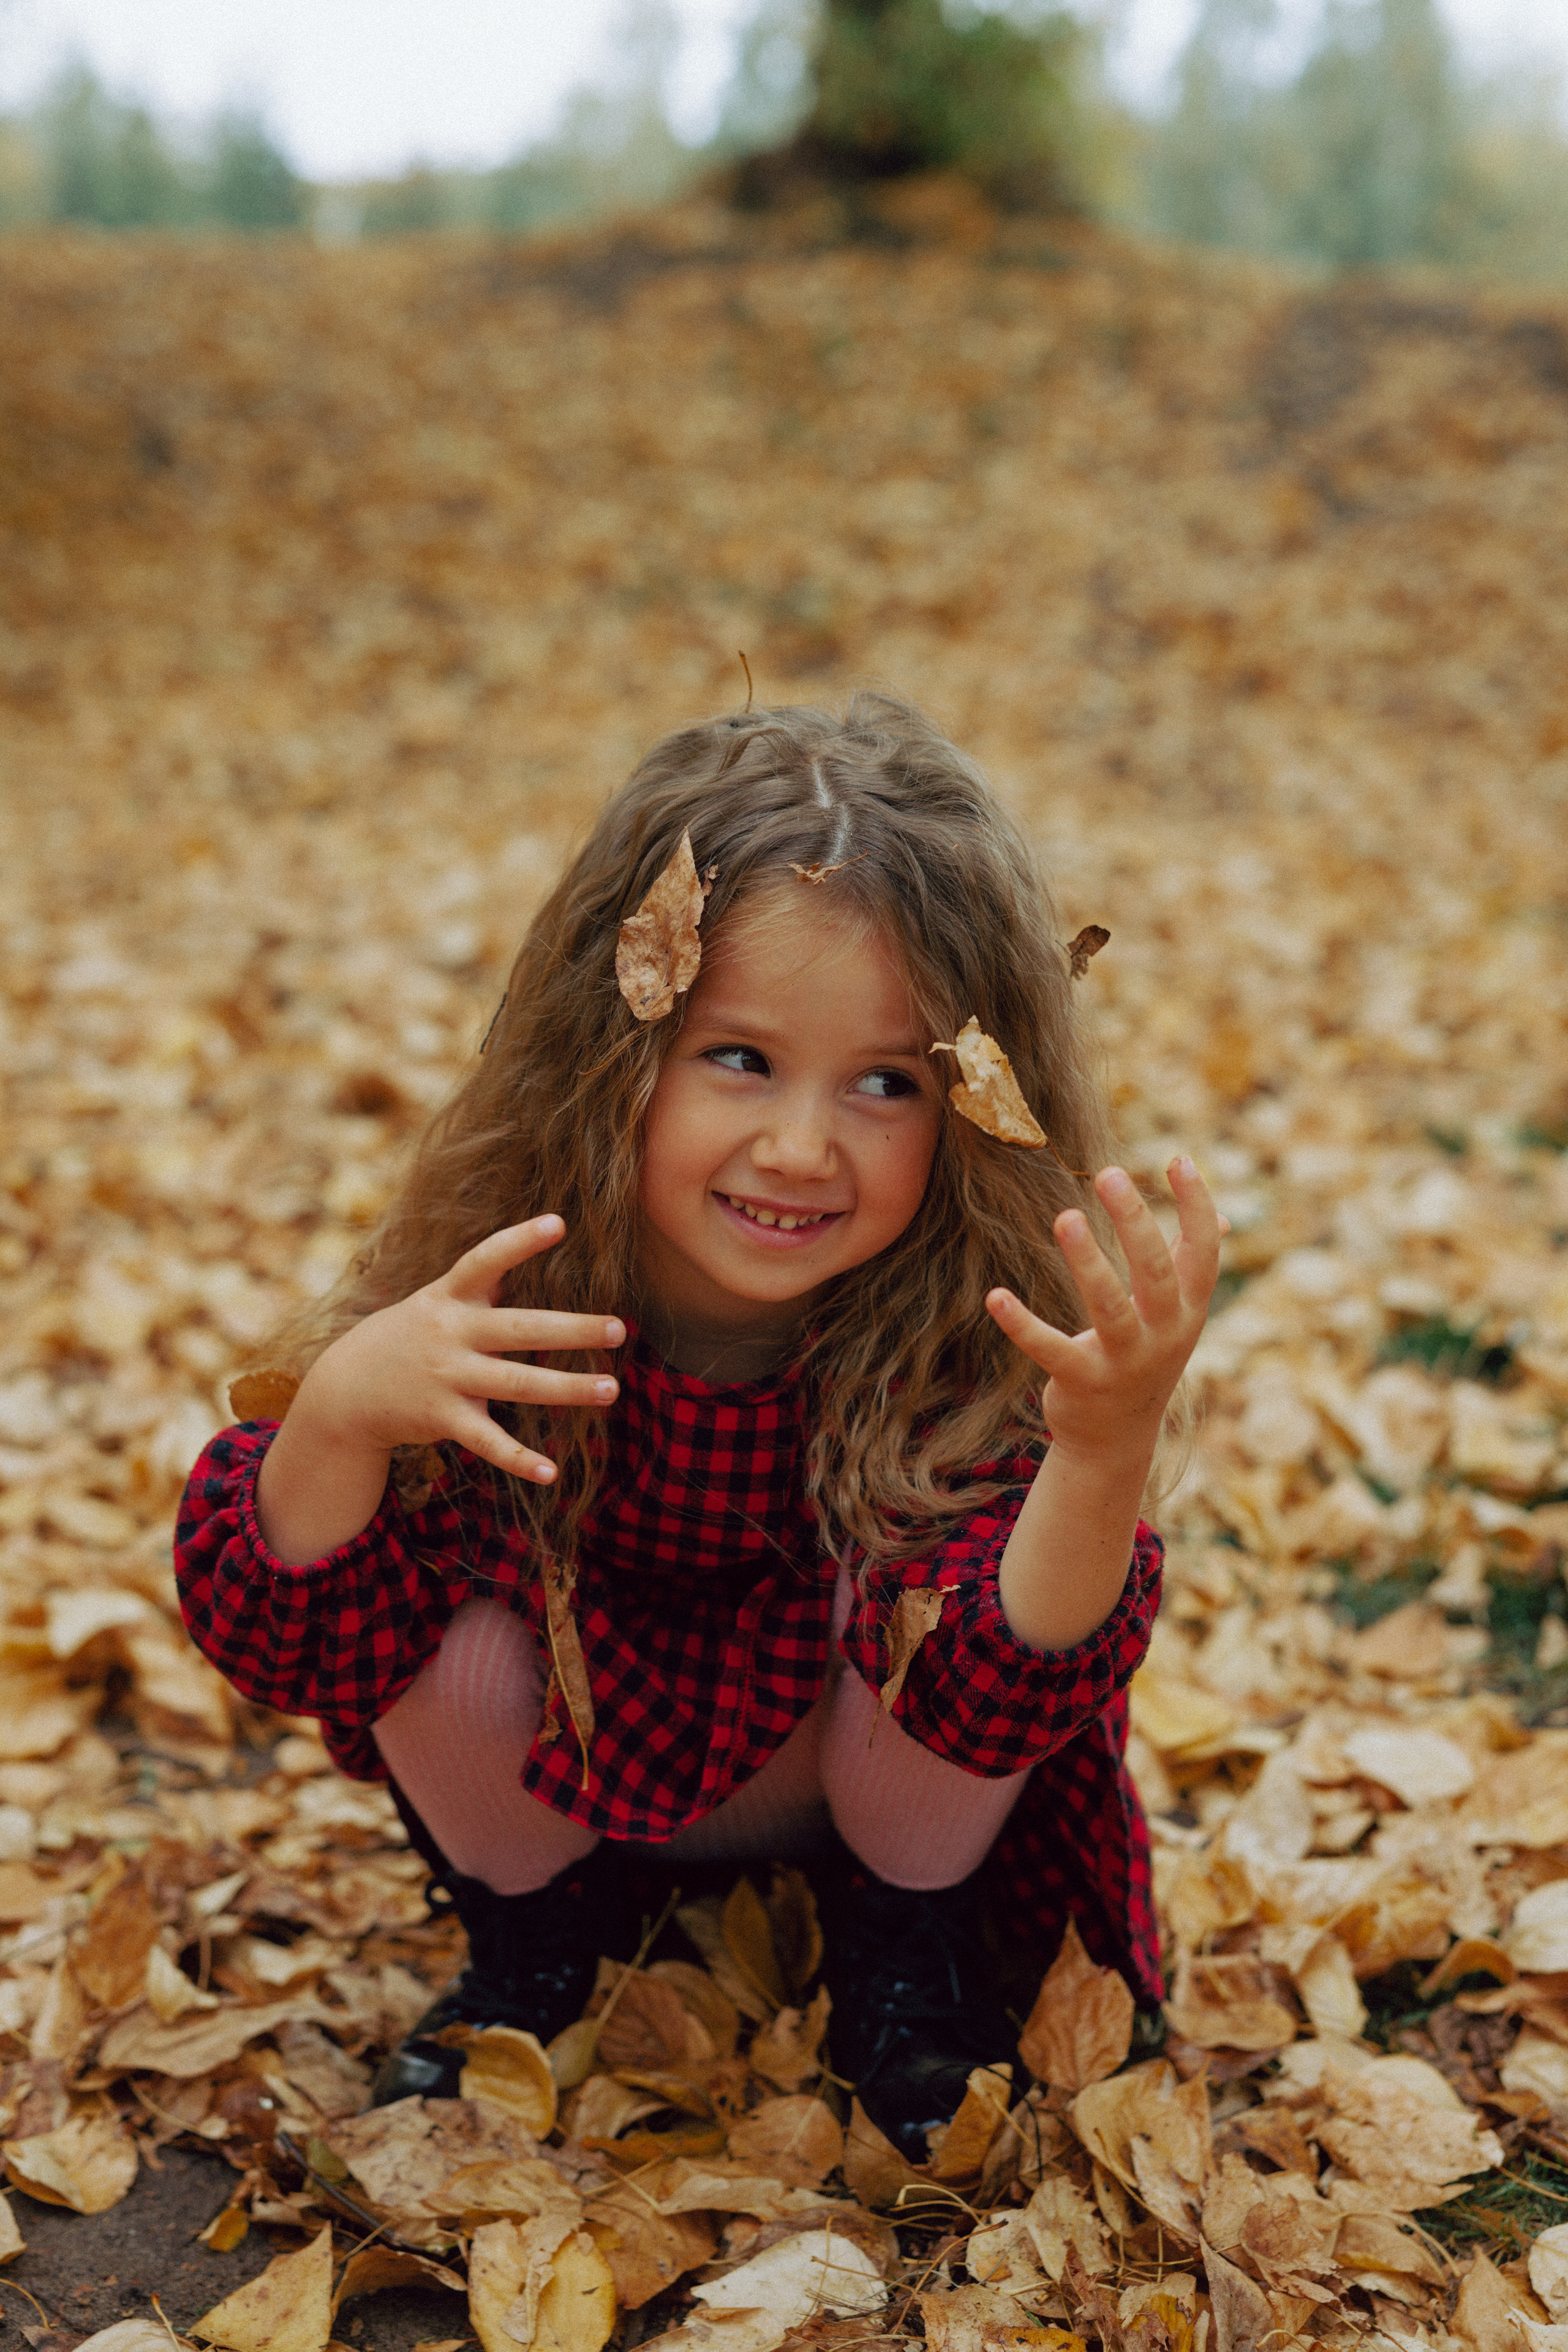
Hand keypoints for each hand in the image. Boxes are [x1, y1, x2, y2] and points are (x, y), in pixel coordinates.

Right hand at [256, 1216, 623, 1561]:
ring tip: (611, 1389)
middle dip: (572, 1329)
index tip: (559, 1223)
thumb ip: (480, 1282)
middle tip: (619, 1329)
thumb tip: (525, 1242)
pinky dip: (519, 1459)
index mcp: (450, 1297)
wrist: (346, 1389)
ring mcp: (447, 1377)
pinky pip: (487, 1441)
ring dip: (567, 1389)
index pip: (485, 1260)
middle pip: (520, 1329)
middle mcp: (451, 1333)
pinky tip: (552, 1471)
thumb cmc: (409, 1335)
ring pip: (516, 1384)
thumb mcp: (436, 1300)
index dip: (519, 1241)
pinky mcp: (442, 1418)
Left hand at [986, 1158, 1225, 1471]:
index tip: (1178, 1159)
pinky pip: (1050, 1348)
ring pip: (1108, 1306)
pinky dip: (1021, 1323)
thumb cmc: (1146, 1357)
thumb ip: (1191, 1268)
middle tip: (1107, 1174)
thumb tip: (1221, 1220)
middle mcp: (1163, 1335)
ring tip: (1063, 1217)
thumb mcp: (1176, 1317)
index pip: (1202, 1254)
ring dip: (1087, 1262)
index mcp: (1188, 1311)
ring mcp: (1124, 1361)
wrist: (1117, 1437)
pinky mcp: (1081, 1381)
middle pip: (1154, 1271)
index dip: (1195, 1207)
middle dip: (1133, 1221)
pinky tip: (995, 1296)